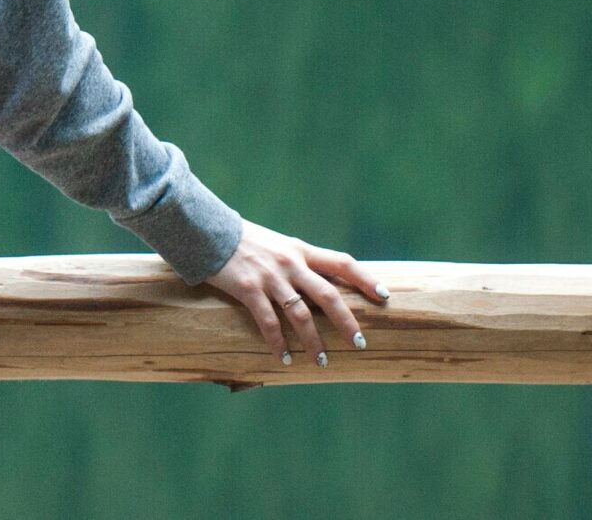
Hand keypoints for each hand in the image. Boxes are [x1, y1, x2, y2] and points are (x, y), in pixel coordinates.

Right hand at [204, 219, 389, 367]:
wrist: (207, 230)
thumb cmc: (244, 241)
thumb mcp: (277, 245)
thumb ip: (298, 262)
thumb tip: (322, 284)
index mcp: (301, 250)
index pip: (342, 262)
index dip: (366, 279)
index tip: (384, 297)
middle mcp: (290, 262)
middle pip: (328, 295)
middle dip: (347, 321)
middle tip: (360, 343)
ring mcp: (270, 276)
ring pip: (301, 314)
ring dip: (313, 341)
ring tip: (321, 361)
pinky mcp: (249, 289)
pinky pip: (268, 322)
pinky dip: (278, 343)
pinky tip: (283, 358)